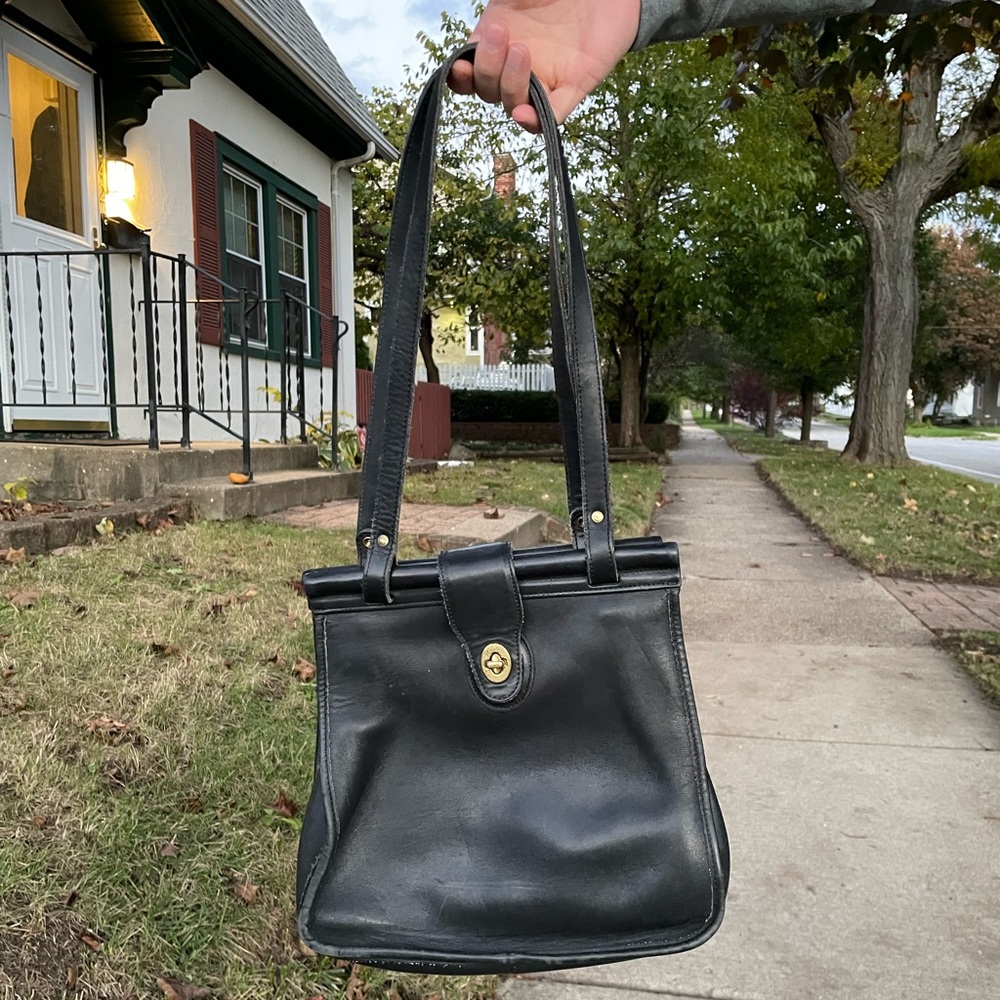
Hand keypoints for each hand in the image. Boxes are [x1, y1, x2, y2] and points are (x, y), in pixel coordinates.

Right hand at [447, 0, 641, 131]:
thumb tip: (478, 20)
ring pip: (515, 104)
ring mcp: (545, 80)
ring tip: (521, 50)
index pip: (470, 76)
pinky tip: (524, 114)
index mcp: (497, 46)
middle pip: (489, 91)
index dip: (461, 79)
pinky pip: (553, 115)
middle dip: (487, 69)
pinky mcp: (575, 86)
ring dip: (511, 85)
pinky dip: (537, 120)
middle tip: (500, 34)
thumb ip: (495, 3)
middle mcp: (517, 69)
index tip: (460, 66)